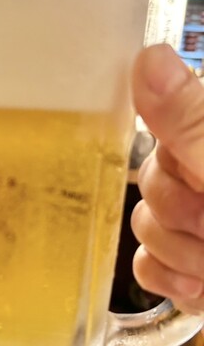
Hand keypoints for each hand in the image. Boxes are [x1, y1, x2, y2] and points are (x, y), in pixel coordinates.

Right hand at [131, 45, 203, 313]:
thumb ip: (198, 121)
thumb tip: (147, 60)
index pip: (161, 129)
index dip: (178, 167)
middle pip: (149, 181)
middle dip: (183, 218)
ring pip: (146, 224)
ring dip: (182, 254)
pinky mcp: (196, 262)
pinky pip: (148, 263)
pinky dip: (171, 279)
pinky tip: (202, 286)